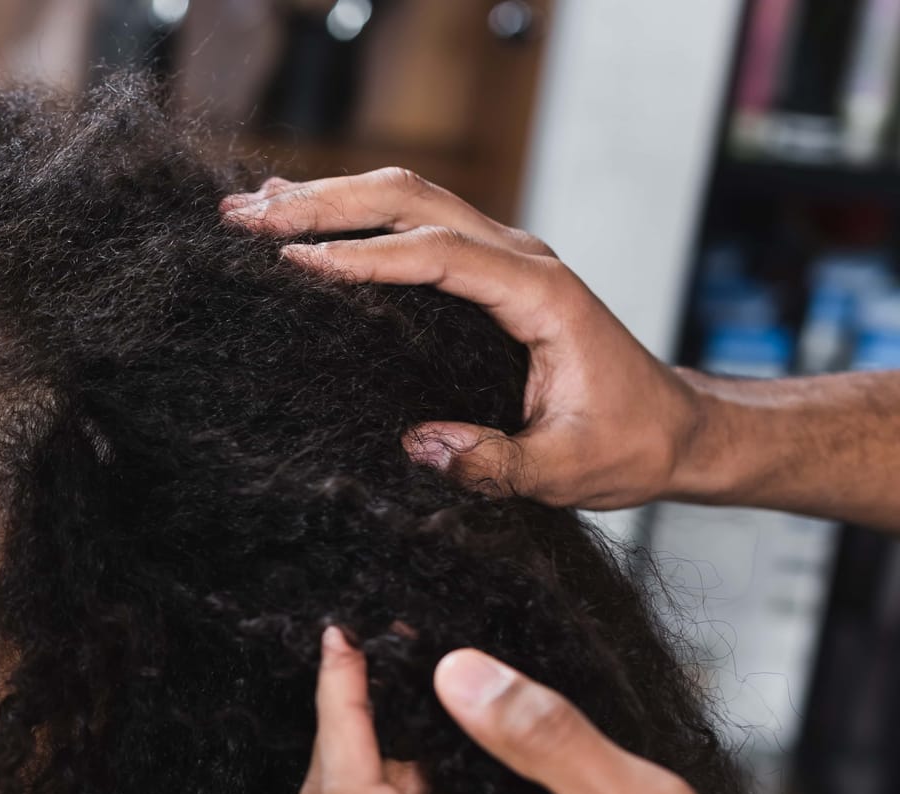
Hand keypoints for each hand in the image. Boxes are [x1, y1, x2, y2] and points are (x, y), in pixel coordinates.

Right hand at [223, 170, 707, 509]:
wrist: (674, 429)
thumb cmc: (627, 446)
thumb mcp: (566, 470)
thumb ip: (496, 463)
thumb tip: (417, 446)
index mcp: (539, 295)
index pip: (437, 255)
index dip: (363, 256)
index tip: (292, 262)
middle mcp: (518, 259)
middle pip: (411, 199)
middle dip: (323, 203)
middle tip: (245, 218)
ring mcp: (500, 257)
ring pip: (407, 198)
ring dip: (327, 198)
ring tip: (249, 209)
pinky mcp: (485, 270)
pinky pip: (412, 223)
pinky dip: (351, 214)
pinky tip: (298, 215)